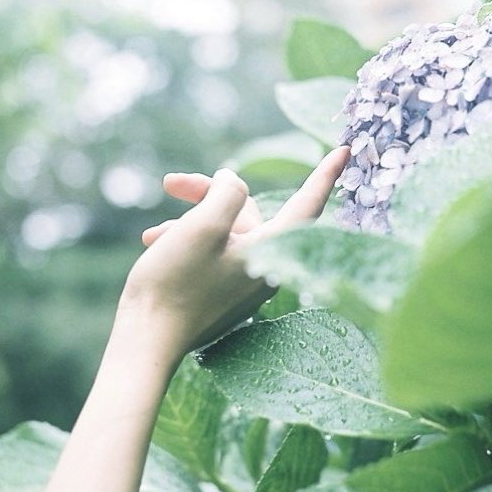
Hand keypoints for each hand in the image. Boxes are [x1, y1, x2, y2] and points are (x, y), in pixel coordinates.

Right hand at [118, 147, 348, 354]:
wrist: (146, 341)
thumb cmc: (175, 283)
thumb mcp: (203, 225)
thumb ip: (228, 193)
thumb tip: (232, 183)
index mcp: (269, 252)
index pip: (307, 204)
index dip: (326, 174)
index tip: (344, 150)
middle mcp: (263, 269)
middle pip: (247, 212)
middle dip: (208, 193)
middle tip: (172, 183)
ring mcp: (242, 284)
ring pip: (224, 231)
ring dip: (189, 220)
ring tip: (152, 232)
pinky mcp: (221, 294)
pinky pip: (213, 253)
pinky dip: (186, 241)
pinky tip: (155, 243)